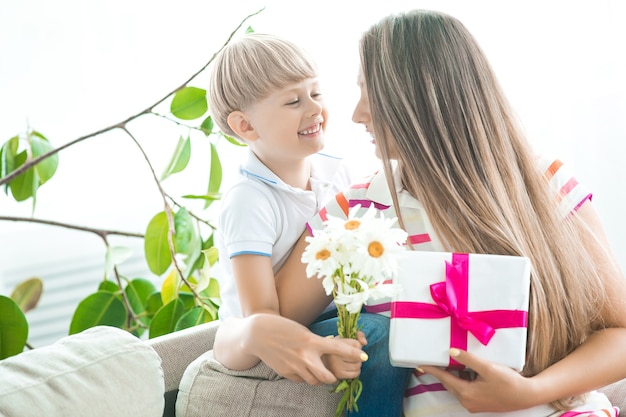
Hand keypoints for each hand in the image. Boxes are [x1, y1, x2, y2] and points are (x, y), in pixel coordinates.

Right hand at [245, 314, 366, 384]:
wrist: (258, 333)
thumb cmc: (283, 328)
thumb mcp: (303, 332)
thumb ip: (316, 344)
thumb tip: (327, 354)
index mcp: (311, 341)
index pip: (338, 349)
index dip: (353, 353)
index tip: (365, 356)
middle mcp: (305, 356)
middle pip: (328, 377)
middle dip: (334, 377)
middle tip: (334, 373)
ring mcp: (295, 367)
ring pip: (315, 381)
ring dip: (318, 377)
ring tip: (315, 368)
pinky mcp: (286, 373)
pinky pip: (301, 380)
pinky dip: (304, 376)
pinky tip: (300, 367)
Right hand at [322, 331, 367, 379]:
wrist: (324, 359)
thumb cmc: (338, 346)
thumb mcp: (347, 337)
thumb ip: (359, 335)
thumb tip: (364, 343)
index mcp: (335, 344)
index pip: (356, 344)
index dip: (357, 345)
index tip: (352, 347)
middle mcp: (333, 356)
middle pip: (358, 356)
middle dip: (358, 355)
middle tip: (350, 354)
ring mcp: (335, 367)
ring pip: (358, 365)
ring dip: (357, 363)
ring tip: (350, 360)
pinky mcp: (338, 375)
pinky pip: (356, 374)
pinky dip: (356, 371)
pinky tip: (350, 367)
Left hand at [420, 348, 535, 412]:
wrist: (527, 396)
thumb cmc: (509, 382)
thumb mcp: (487, 368)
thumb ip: (468, 359)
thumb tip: (451, 352)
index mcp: (466, 393)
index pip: (443, 379)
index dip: (431, 370)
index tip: (419, 365)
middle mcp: (467, 401)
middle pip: (449, 383)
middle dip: (441, 371)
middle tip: (433, 359)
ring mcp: (473, 404)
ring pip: (457, 386)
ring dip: (452, 375)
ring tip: (448, 362)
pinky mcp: (479, 403)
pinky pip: (464, 389)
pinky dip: (461, 380)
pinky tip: (464, 370)